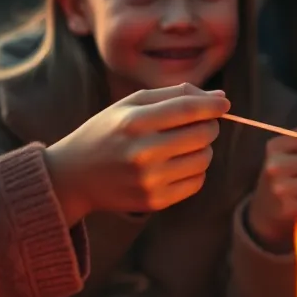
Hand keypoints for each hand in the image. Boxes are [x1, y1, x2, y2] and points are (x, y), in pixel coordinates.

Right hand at [43, 84, 230, 222]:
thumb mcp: (130, 104)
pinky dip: (195, 170)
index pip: (187, 109)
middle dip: (209, 125)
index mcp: (133, 122)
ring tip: (183, 145)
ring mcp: (148, 180)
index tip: (224, 103)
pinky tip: (176, 164)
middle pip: (202, 134)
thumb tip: (220, 97)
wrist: (73, 177)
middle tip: (199, 124)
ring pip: (204, 159)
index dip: (213, 105)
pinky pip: (197, 182)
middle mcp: (141, 152)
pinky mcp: (154, 201)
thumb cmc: (107, 133)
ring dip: (203, 148)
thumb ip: (174, 95)